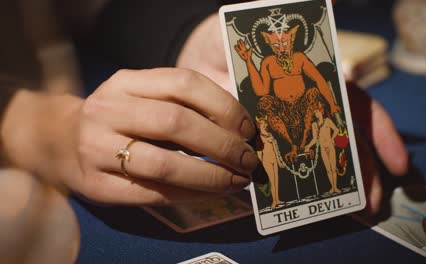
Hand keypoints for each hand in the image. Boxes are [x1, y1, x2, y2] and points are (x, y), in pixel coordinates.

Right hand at [2, 69, 258, 205]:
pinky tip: (211, 193)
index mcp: (126, 82)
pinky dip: (191, 195)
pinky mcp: (97, 185)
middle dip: (222, 144)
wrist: (57, 140)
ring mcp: (96, 149)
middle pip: (176, 123)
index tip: (248, 128)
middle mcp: (108, 110)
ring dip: (210, 175)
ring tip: (236, 180)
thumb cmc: (116, 118)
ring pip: (165, 164)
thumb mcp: (141, 95)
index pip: (184, 83)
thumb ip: (180, 102)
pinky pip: (154, 193)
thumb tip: (239, 127)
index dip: (224, 106)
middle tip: (248, 160)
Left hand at [177, 13, 407, 213]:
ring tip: (353, 210)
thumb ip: (288, 30)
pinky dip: (294, 182)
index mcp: (313, 80)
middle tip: (373, 204)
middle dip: (361, 171)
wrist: (194, 57)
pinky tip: (306, 201)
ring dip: (336, 183)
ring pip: (315, 155)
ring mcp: (282, 125)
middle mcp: (304, 106)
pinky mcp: (257, 139)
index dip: (380, 134)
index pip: (356, 107)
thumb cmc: (229, 38)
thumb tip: (330, 11)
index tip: (398, 163)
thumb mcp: (260, 27)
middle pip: (341, 140)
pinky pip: (278, 163)